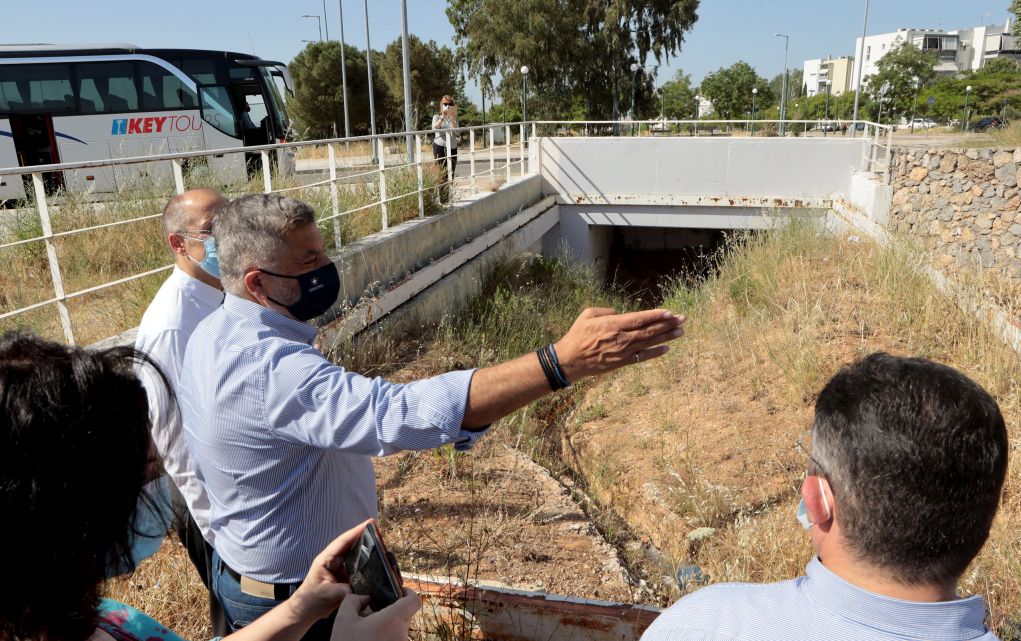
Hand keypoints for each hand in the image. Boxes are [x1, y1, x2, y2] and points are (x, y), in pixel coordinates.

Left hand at [288, 520, 369, 622]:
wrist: (305, 611)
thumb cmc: (311, 600)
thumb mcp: (327, 594)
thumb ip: (343, 591)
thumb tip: (361, 591)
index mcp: (326, 559)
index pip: (342, 542)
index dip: (356, 532)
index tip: (370, 523)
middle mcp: (333, 560)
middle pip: (349, 544)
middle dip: (363, 535)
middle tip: (379, 529)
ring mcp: (339, 567)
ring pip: (354, 553)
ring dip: (365, 547)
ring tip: (380, 541)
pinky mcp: (344, 576)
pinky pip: (357, 565)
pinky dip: (366, 561)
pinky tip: (376, 560)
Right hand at [331, 589, 421, 640]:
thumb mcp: (343, 619)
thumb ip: (354, 600)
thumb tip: (364, 598)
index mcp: (391, 620)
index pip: (414, 602)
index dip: (410, 593)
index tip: (400, 591)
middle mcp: (401, 634)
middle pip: (406, 615)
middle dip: (394, 611)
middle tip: (376, 612)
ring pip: (400, 629)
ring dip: (389, 626)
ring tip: (370, 630)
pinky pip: (395, 640)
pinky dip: (387, 637)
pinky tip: (371, 639)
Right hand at [554, 308, 684, 381]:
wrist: (571, 359)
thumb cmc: (578, 335)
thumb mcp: (587, 315)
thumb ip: (605, 311)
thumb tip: (619, 313)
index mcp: (613, 324)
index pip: (640, 319)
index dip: (656, 316)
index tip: (670, 313)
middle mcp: (621, 338)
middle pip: (649, 330)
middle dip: (667, 324)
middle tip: (682, 319)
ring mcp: (623, 352)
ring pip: (649, 342)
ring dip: (666, 337)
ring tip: (680, 332)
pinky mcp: (622, 362)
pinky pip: (642, 357)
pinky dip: (655, 353)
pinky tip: (667, 348)